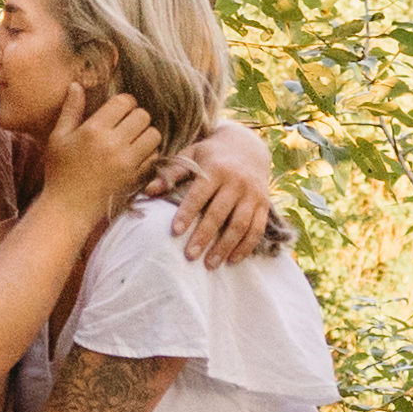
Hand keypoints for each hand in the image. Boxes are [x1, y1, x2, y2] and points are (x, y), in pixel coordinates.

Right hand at [37, 79, 159, 203]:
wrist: (68, 209)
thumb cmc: (59, 172)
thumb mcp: (58, 138)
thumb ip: (70, 110)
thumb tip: (76, 85)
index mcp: (94, 130)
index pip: (124, 102)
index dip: (123, 102)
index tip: (117, 110)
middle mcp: (113, 144)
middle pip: (143, 115)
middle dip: (136, 116)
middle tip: (126, 124)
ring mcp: (127, 162)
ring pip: (154, 135)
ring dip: (146, 134)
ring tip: (133, 139)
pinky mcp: (135, 177)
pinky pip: (154, 156)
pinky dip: (149, 153)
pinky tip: (135, 156)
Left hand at [157, 115, 284, 266]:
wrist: (248, 146)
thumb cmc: (212, 155)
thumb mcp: (192, 155)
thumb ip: (172, 173)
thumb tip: (148, 190)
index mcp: (216, 168)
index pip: (199, 194)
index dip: (187, 213)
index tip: (175, 232)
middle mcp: (236, 181)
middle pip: (220, 213)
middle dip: (204, 236)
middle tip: (190, 256)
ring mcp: (252, 194)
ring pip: (240, 225)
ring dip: (225, 247)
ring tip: (210, 264)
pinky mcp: (264, 204)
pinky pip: (257, 229)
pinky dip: (246, 247)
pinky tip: (232, 260)